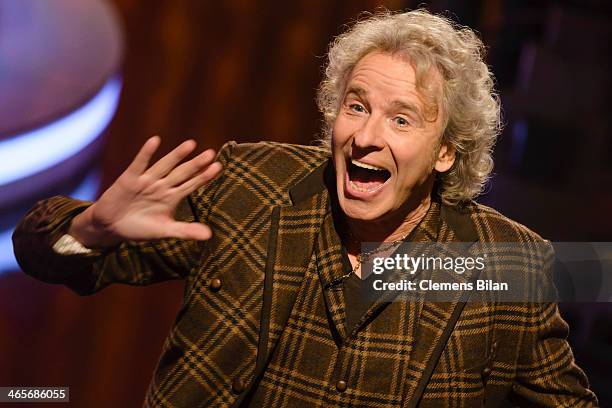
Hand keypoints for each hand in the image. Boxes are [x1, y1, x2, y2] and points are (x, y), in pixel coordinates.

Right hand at [69, 136, 221, 247]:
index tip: (218, 167)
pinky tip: (155, 140)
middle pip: (182, 173)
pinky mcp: (129, 179)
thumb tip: (209, 236)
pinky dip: (146, 153)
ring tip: (191, 144)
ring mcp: (146, 181)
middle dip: (196, 164)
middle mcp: (162, 186)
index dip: (204, 176)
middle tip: (211, 153)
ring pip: (165, 166)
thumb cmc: (140, 228)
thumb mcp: (164, 231)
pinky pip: (139, 164)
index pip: (192, 184)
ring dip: (176, 155)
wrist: (111, 227)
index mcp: (172, 197)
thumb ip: (185, 231)